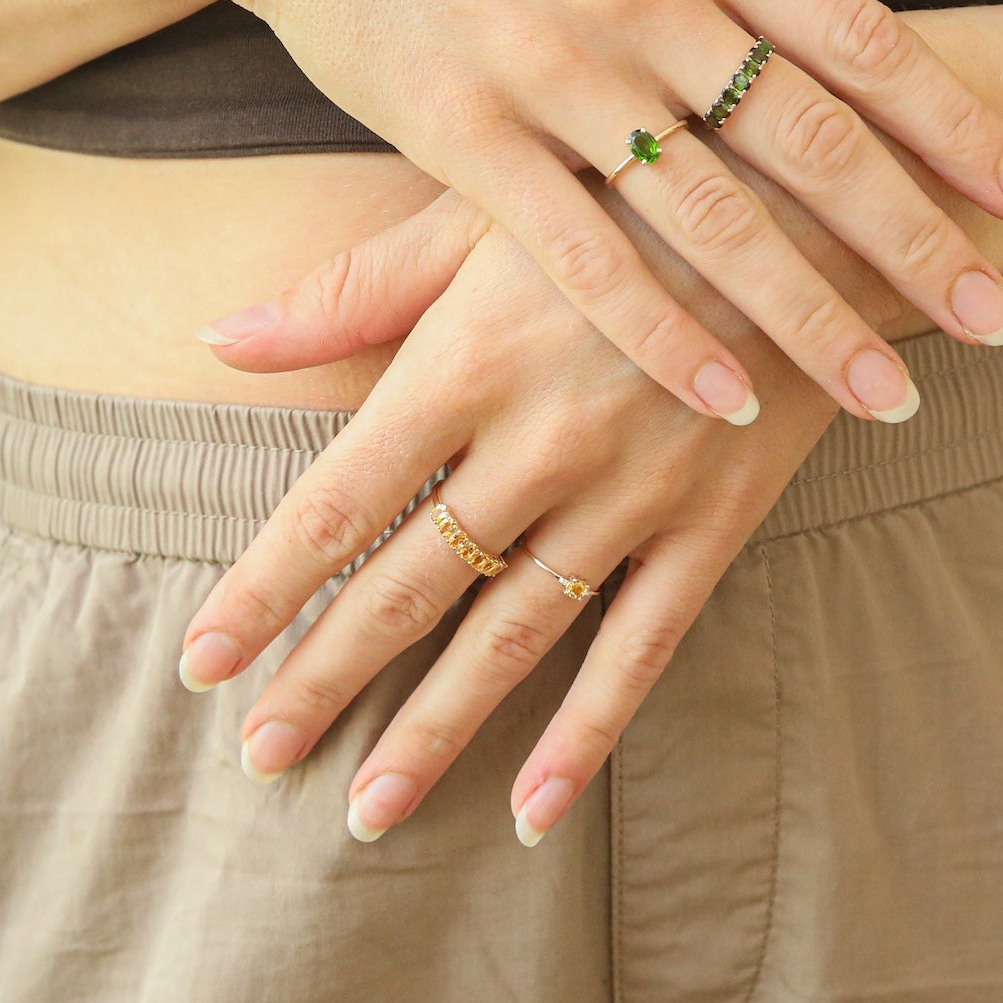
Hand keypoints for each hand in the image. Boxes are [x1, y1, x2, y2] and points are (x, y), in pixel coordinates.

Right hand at [167, 0, 1002, 425]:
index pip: (858, 36)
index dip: (955, 124)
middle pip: (806, 142)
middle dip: (914, 242)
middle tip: (997, 325)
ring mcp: (551, 68)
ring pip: (708, 217)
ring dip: (808, 315)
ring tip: (890, 393)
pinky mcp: (464, 135)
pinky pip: (579, 253)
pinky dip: (657, 331)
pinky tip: (724, 400)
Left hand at [179, 158, 915, 842]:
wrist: (800, 198)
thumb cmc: (617, 194)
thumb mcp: (481, 214)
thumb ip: (351, 289)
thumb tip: (218, 340)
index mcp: (465, 360)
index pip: (337, 503)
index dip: (262, 590)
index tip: (201, 664)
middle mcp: (537, 442)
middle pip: (407, 587)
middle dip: (324, 677)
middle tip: (258, 755)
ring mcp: (631, 491)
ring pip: (511, 637)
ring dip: (433, 729)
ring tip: (366, 809)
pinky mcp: (711, 520)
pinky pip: (641, 646)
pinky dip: (587, 732)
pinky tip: (534, 808)